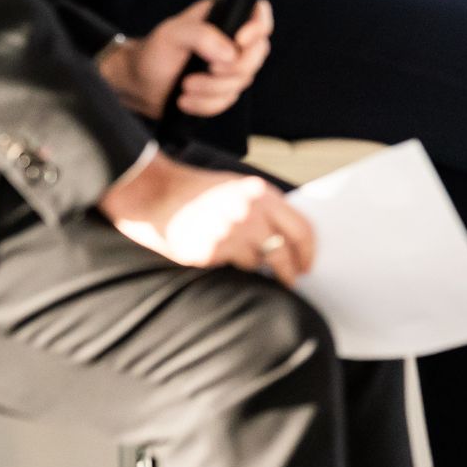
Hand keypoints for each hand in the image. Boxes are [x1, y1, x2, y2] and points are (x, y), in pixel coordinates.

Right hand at [99, 153, 316, 285]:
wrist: (157, 194)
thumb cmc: (201, 192)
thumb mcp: (241, 188)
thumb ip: (266, 208)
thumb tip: (291, 236)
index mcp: (263, 194)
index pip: (301, 228)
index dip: (309, 250)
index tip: (309, 264)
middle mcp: (250, 213)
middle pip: (284, 250)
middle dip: (291, 269)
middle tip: (293, 278)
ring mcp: (231, 233)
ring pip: (259, 261)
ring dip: (257, 263)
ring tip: (244, 254)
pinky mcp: (211, 251)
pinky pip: (234, 264)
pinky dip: (232, 262)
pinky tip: (221, 251)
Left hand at [100, 0, 274, 118]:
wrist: (138, 85)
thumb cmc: (153, 53)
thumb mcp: (172, 34)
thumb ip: (201, 35)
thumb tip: (231, 52)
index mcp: (223, 18)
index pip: (258, 14)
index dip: (258, 27)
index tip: (239, 41)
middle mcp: (232, 41)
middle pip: (258, 53)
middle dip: (232, 68)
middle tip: (208, 69)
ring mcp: (230, 67)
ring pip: (243, 81)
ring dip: (212, 89)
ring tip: (185, 87)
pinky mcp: (223, 90)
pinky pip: (228, 101)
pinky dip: (206, 104)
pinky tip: (186, 100)